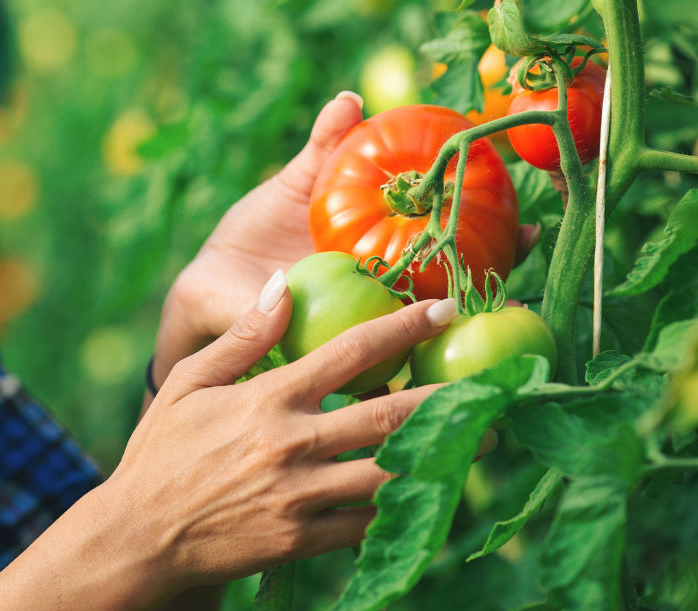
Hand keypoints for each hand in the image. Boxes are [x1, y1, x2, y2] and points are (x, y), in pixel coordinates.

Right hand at [110, 273, 458, 588]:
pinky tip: (430, 493)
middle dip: (451, 398)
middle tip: (496, 386)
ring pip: (392, 473)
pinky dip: (402, 509)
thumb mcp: (189, 382)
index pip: (353, 351)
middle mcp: (295, 444)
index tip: (447, 308)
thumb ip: (242, 336)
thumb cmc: (160, 452)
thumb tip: (283, 285)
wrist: (139, 535)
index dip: (406, 327)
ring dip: (444, 455)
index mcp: (270, 398)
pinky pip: (368, 525)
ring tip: (485, 440)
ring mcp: (302, 496)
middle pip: (391, 415)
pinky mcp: (302, 541)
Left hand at [154, 92, 541, 388]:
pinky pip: (371, 377)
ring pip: (419, 337)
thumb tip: (350, 100)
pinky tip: (417, 387)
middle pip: (450, 288)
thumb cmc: (250, 237)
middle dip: (493, 277)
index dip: (488, 233)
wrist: (206, 293)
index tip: (526, 224)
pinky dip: (394, 384)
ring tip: (498, 329)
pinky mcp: (332, 363)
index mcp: (378, 253)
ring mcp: (361, 329)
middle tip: (525, 268)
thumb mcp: (289, 189)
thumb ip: (321, 151)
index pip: (445, 241)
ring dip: (457, 335)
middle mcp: (381, 294)